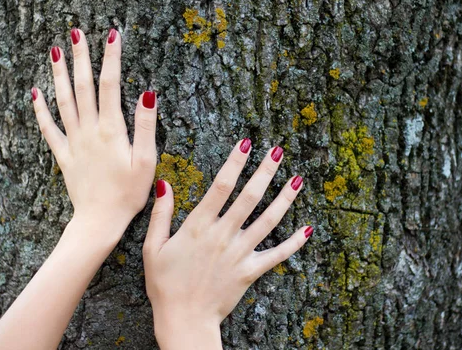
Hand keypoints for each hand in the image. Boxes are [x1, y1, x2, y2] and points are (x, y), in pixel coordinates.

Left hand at [0, 28, 157, 349]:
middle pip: (83, 87)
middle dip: (81, 58)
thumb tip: (147, 94)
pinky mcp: (64, 156)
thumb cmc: (129, 194)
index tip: (112, 35)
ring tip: (55, 51)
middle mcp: (89, 131)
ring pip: (64, 102)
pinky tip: (34, 93)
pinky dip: (40, 110)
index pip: (110, 85)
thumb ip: (145, 126)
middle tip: (76, 33)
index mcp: (111, 130)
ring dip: (59, 75)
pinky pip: (49, 129)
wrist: (100, 221)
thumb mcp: (146, 161)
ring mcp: (73, 142)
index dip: (111, 58)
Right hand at [143, 140, 311, 348]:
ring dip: (284, 199)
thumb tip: (165, 184)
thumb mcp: (153, 247)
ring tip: (298, 180)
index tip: (246, 143)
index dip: (235, 162)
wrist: (184, 319)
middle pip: (249, 197)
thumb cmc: (164, 284)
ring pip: (267, 221)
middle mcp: (222, 235)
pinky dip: (294, 243)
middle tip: (278, 150)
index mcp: (198, 226)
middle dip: (265, 171)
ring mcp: (239, 253)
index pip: (221, 186)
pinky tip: (308, 229)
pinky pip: (277, 255)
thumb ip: (161, 214)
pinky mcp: (250, 271)